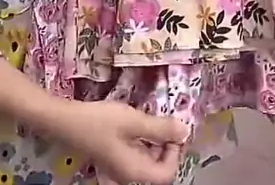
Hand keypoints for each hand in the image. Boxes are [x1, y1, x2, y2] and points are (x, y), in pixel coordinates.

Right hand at [61, 100, 188, 184]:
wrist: (65, 122)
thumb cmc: (100, 122)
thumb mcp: (133, 121)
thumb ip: (160, 128)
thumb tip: (186, 131)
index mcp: (135, 172)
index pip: (167, 174)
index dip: (176, 152)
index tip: (173, 130)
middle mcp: (128, 176)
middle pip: (158, 170)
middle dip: (167, 146)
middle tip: (165, 122)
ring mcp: (119, 169)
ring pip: (147, 162)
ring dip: (155, 143)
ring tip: (151, 120)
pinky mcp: (113, 159)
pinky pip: (136, 156)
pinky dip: (142, 142)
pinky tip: (137, 124)